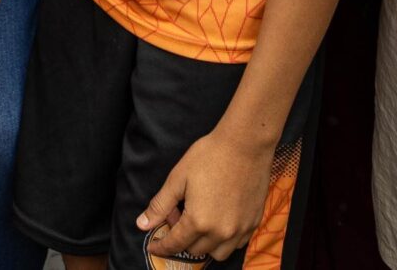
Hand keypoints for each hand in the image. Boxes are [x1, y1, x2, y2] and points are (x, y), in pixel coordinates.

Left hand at [138, 125, 270, 266]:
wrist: (246, 144)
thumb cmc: (210, 156)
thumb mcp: (178, 178)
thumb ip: (160, 205)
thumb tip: (142, 224)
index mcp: (199, 221)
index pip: (175, 245)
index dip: (161, 247)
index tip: (154, 246)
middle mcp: (221, 232)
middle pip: (195, 250)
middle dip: (182, 238)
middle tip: (178, 214)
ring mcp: (240, 229)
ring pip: (217, 253)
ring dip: (204, 244)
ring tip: (199, 221)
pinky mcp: (253, 223)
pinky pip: (236, 244)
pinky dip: (224, 240)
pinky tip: (218, 221)